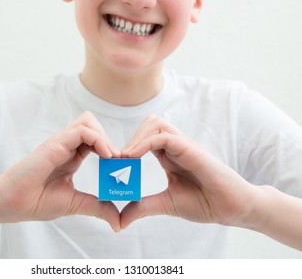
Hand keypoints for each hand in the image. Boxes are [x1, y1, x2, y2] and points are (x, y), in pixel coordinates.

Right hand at [0, 111, 120, 231]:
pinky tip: (106, 156)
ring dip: (104, 136)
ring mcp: (60, 143)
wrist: (12, 204)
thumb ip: (98, 208)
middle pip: (92, 125)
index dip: (111, 149)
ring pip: (88, 121)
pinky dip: (98, 139)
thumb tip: (119, 222)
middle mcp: (67, 146)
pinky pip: (82, 130)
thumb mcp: (76, 204)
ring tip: (112, 157)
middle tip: (118, 160)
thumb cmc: (37, 202)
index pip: (95, 141)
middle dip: (109, 139)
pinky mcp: (55, 143)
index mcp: (71, 157)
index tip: (121, 166)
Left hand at [120, 115, 257, 228]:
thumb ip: (142, 207)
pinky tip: (133, 157)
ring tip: (124, 158)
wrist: (232, 209)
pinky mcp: (191, 149)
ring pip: (155, 123)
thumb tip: (119, 221)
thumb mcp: (165, 204)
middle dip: (130, 137)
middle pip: (149, 124)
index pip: (144, 138)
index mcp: (169, 156)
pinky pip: (164, 137)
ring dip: (136, 137)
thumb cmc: (204, 203)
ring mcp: (184, 146)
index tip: (113, 164)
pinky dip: (145, 143)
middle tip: (117, 159)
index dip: (127, 147)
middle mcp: (176, 146)